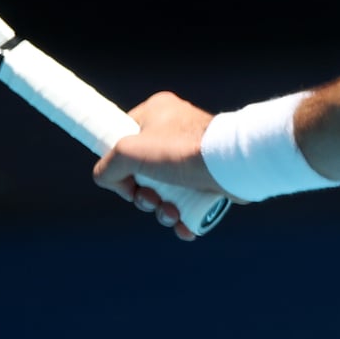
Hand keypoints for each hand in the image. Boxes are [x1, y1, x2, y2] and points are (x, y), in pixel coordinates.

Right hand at [93, 91, 229, 242]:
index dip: (119, 165)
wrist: (232, 165)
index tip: (125, 181)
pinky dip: (182, 216)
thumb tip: (108, 181)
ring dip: (162, 210)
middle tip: (151, 199)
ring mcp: (192, 154)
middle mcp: (174, 130)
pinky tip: (184, 226)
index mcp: (156, 112)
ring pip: (165, 189)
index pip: (122, 139)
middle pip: (142, 170)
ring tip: (171, 214)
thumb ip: (107, 166)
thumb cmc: (181, 151)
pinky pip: (187, 199)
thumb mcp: (128, 152)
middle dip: (143, 195)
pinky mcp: (208, 175)